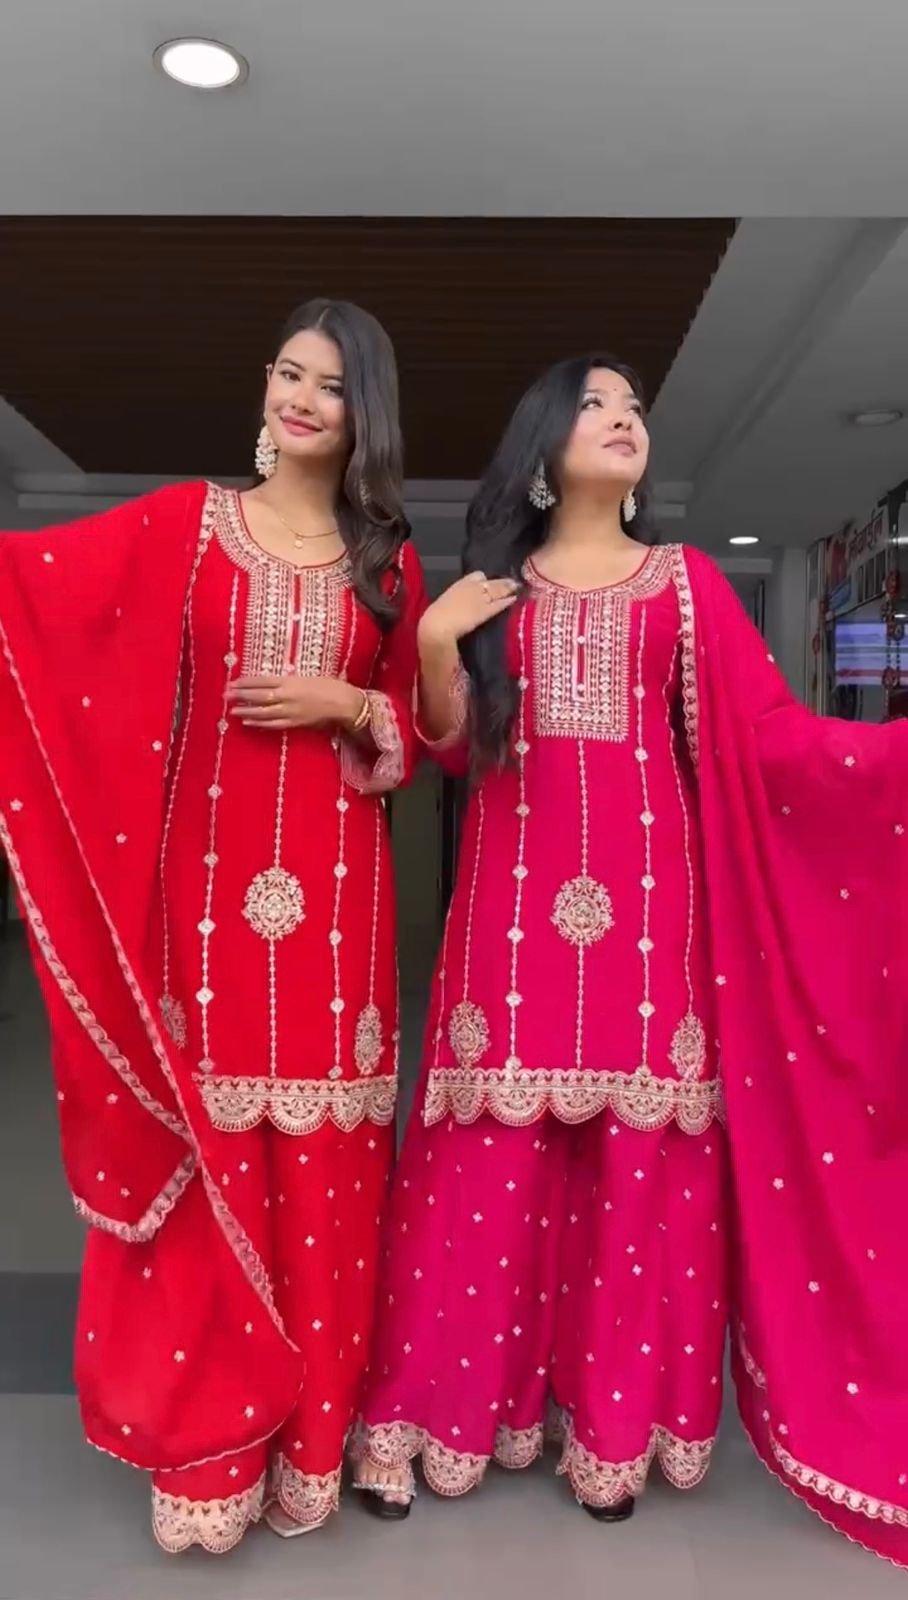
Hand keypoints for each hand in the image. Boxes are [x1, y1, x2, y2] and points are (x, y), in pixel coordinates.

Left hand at [226, 676, 365, 732]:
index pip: (262, 681)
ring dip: (246, 710)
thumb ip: (288, 681)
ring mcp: (289, 711)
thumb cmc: (329, 685)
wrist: (343, 703)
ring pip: (262, 711)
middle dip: (241, 696)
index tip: (233, 682)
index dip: (246, 682)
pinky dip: (259, 722)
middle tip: (226, 695)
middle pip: (258, 696)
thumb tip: (271, 684)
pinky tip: (248, 721)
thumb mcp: (306, 677)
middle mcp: (286, 696)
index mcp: (290, 681)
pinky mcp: (294, 722)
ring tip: (232, 709)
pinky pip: (273, 723)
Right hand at [418, 572, 518, 648]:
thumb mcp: (444, 603)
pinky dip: (508, 601)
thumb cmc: (435, 617)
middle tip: (512, 581)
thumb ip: (454, 601)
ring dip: (508, 589)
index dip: (484, 579)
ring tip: (517, 587)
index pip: (476, 576)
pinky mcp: (485, 611)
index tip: (489, 581)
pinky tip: (515, 599)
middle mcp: (471, 588)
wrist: (437, 625)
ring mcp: (480, 599)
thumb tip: (457, 606)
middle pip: (491, 581)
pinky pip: (499, 603)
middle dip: (501, 582)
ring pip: (498, 590)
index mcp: (459, 585)